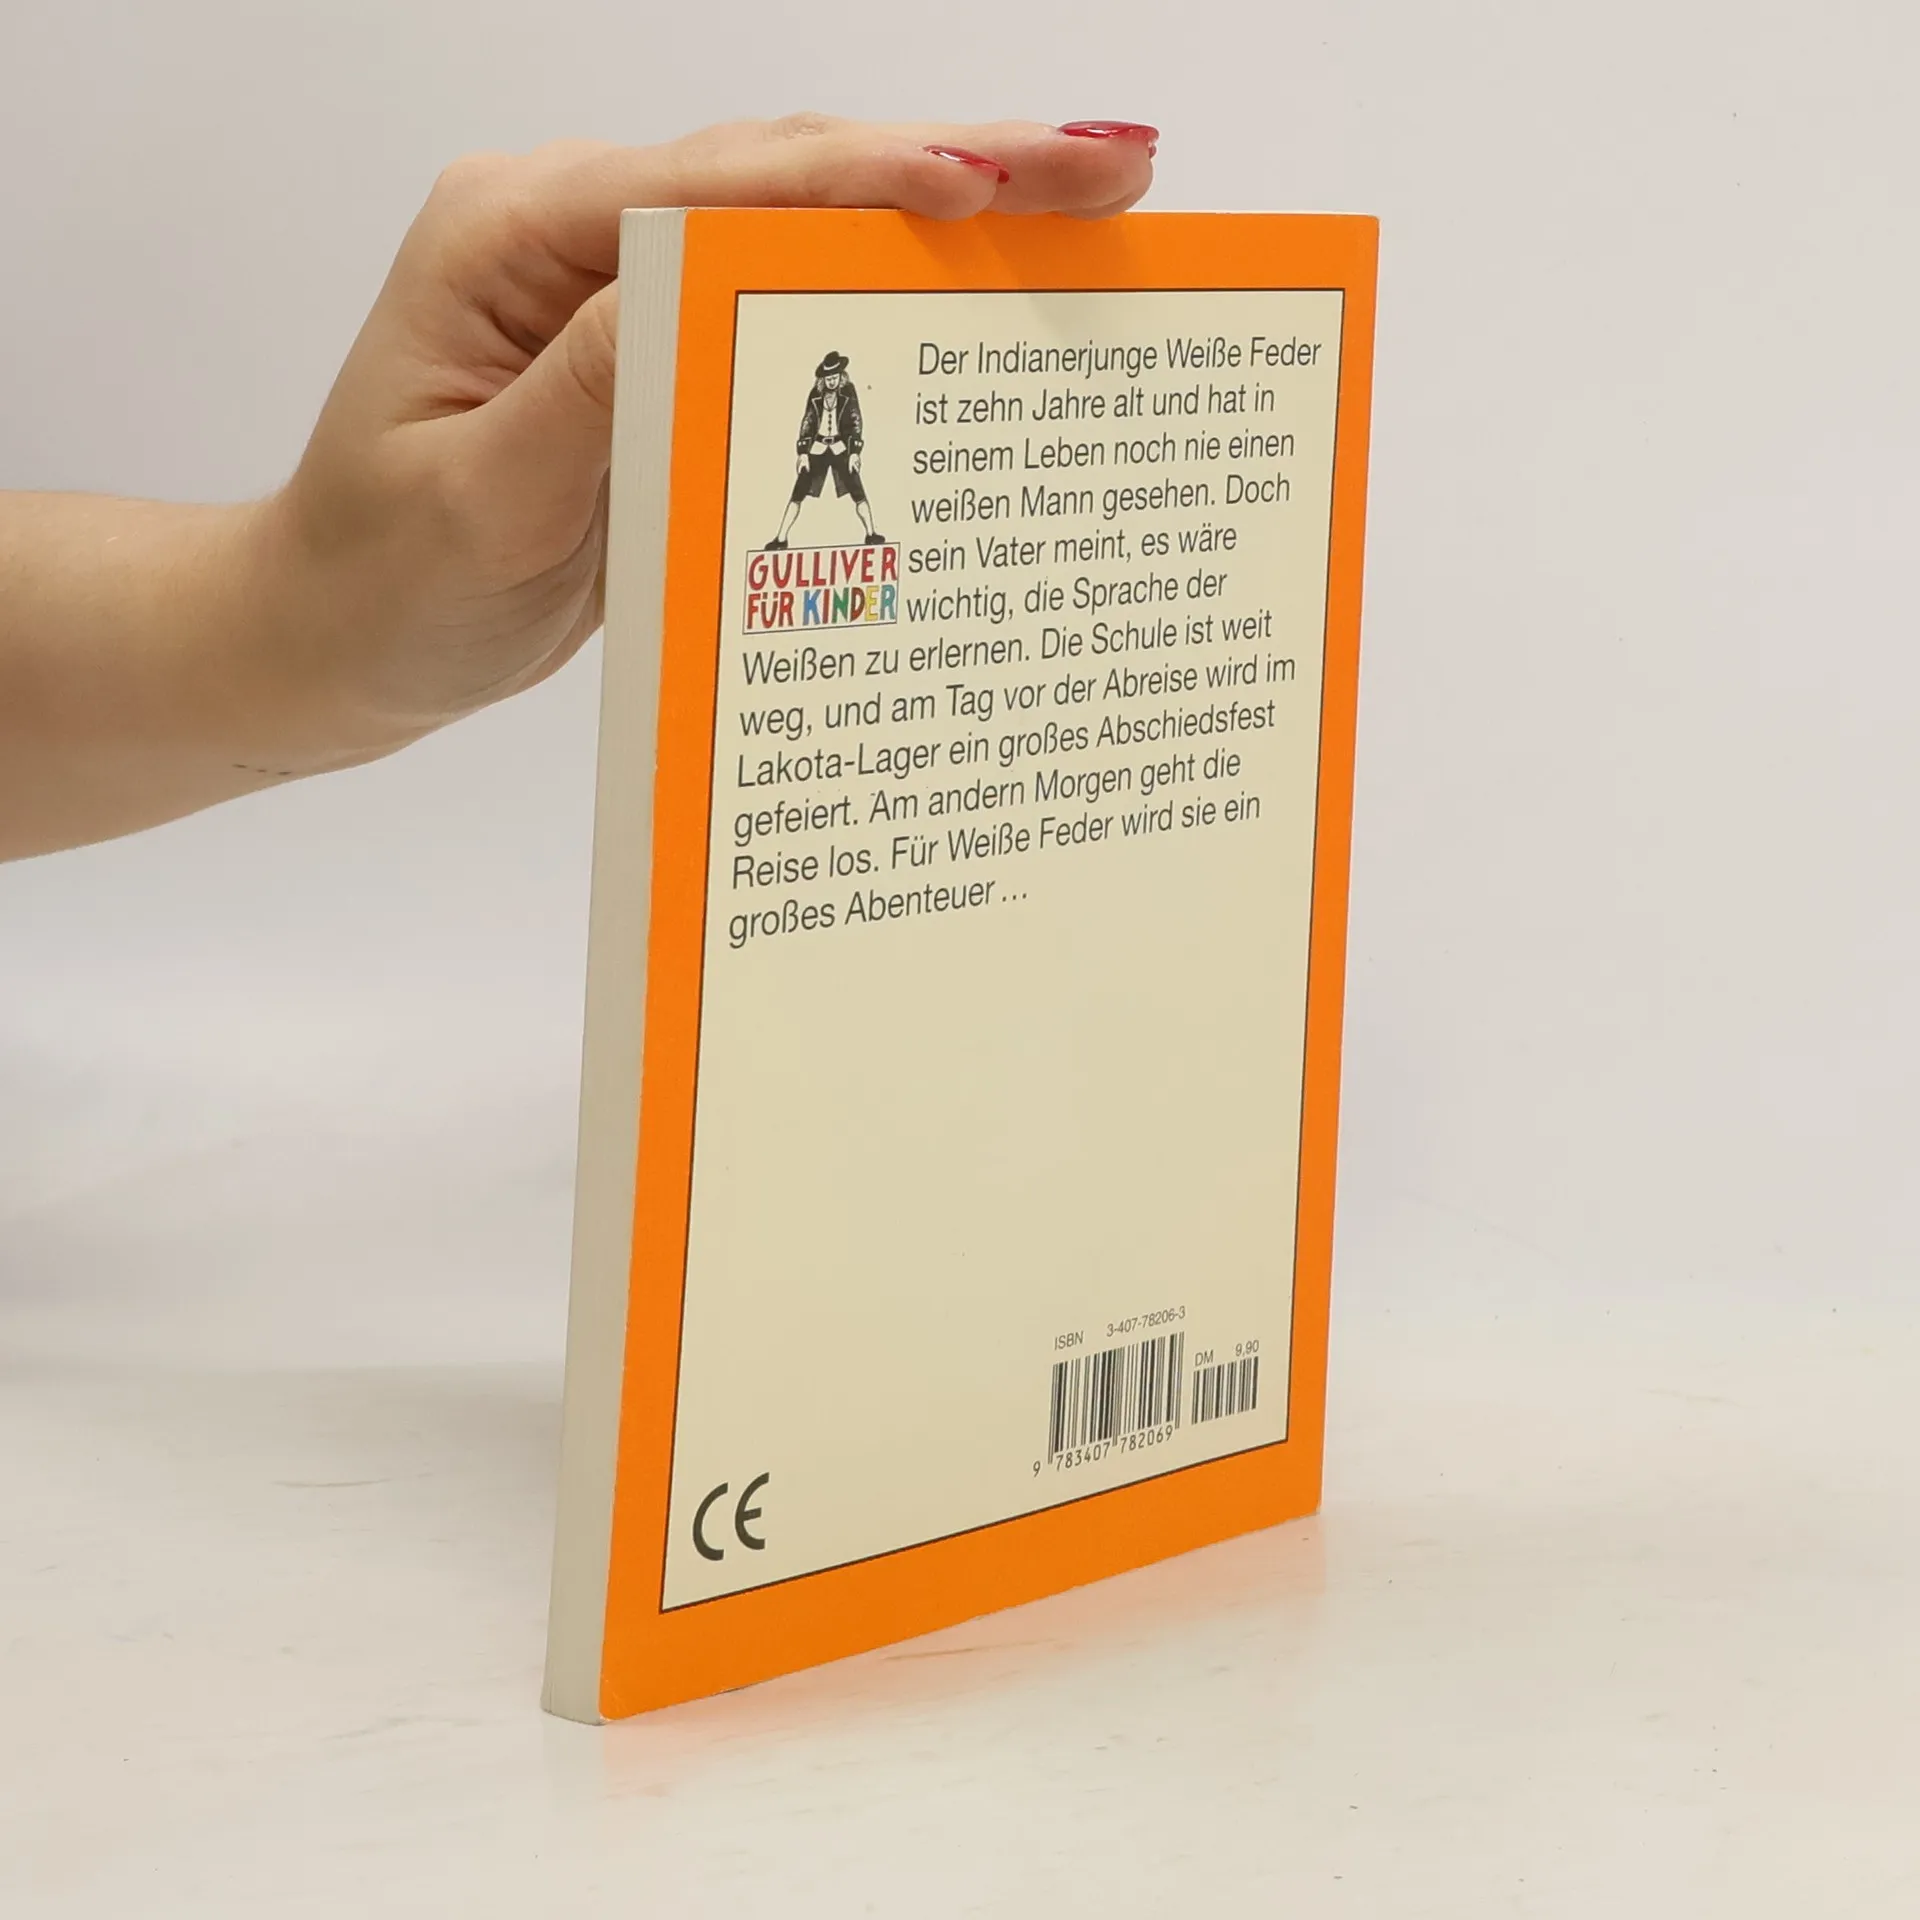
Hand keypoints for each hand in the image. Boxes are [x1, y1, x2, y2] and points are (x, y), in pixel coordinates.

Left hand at [275, 116, 1156, 759]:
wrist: (339, 635)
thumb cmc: (387, 580)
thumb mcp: (481, 504)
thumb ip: (594, 394)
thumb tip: (713, 287)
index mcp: (512, 239)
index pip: (713, 191)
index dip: (862, 185)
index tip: (991, 190)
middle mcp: (573, 234)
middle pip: (784, 173)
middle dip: (955, 163)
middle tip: (1110, 167)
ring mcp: (622, 287)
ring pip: (804, 222)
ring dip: (947, 211)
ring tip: (1089, 201)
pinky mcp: (660, 351)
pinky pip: (791, 305)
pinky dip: (893, 291)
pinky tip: (990, 288)